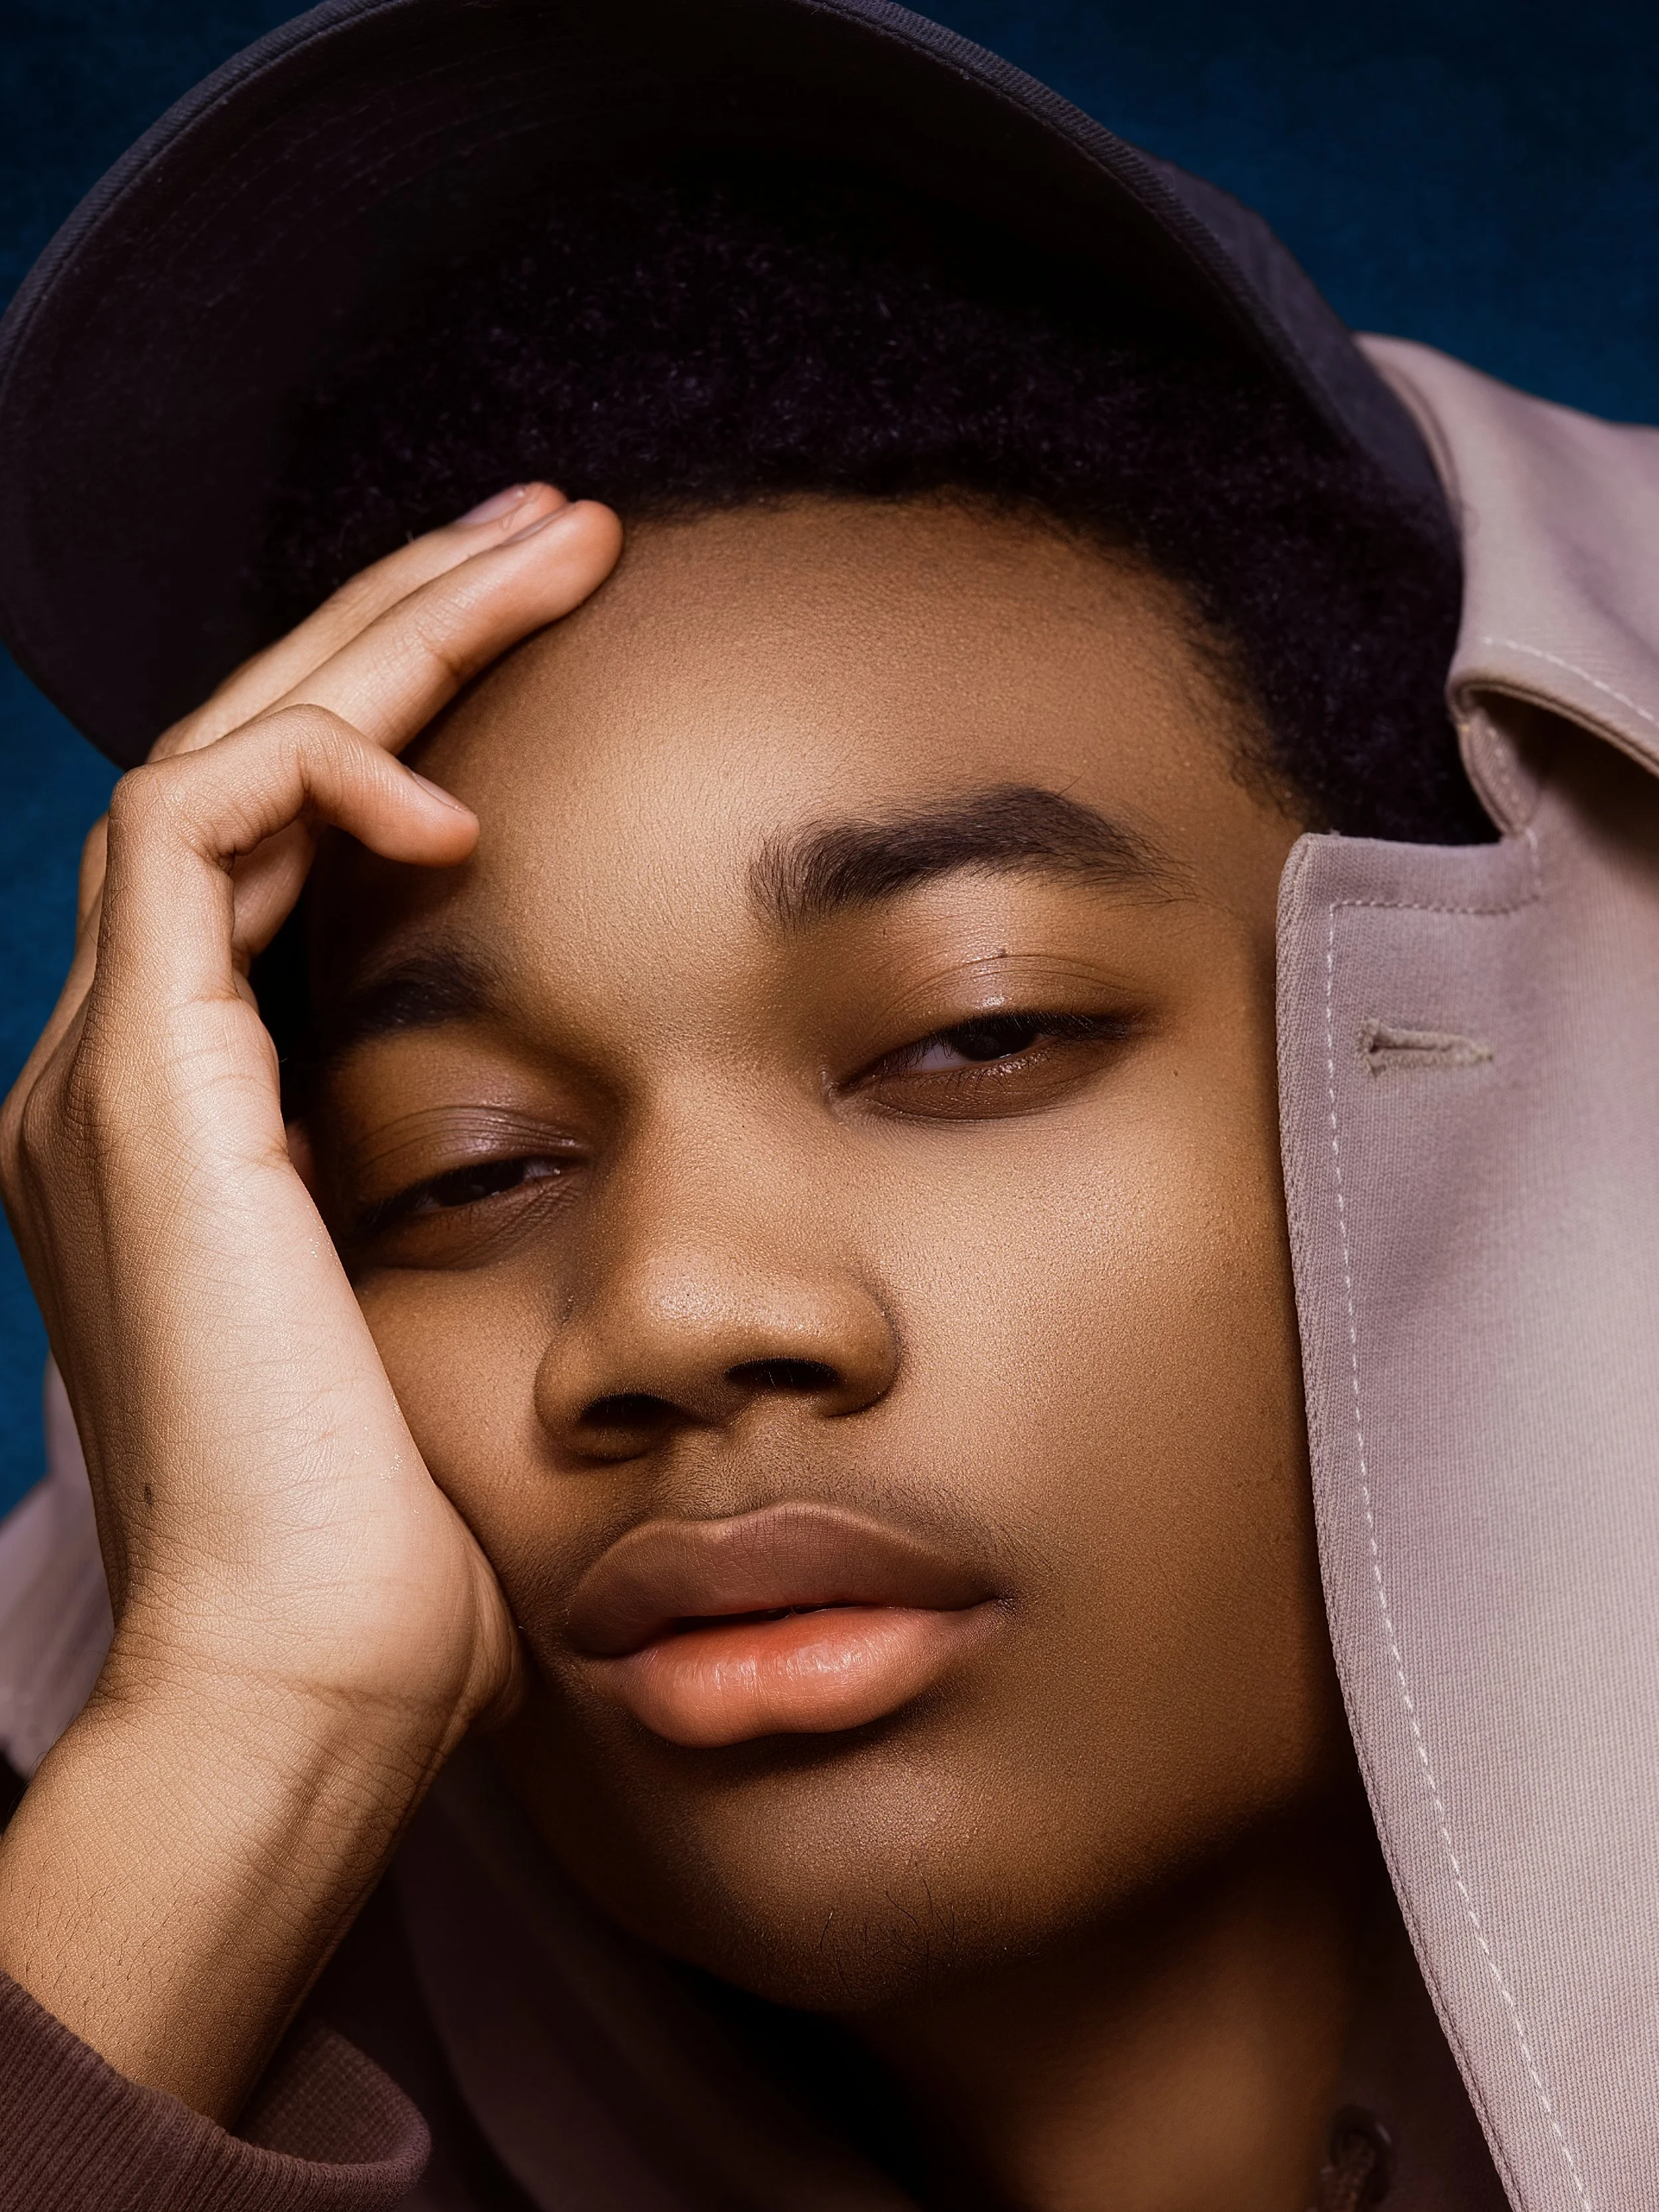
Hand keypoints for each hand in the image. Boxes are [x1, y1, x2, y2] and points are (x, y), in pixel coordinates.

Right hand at [0, 484, 621, 2115]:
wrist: (307, 1665)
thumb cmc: (405, 1522)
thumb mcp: (441, 1301)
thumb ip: (451, 1177)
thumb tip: (572, 1102)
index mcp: (196, 1116)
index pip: (282, 847)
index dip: (407, 723)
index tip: (555, 643)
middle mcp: (125, 1071)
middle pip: (247, 766)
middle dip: (398, 629)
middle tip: (547, 527)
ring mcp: (106, 1073)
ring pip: (217, 759)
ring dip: (378, 648)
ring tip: (541, 560)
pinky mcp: (134, 1089)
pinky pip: (188, 840)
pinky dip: (316, 784)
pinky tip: (453, 805)